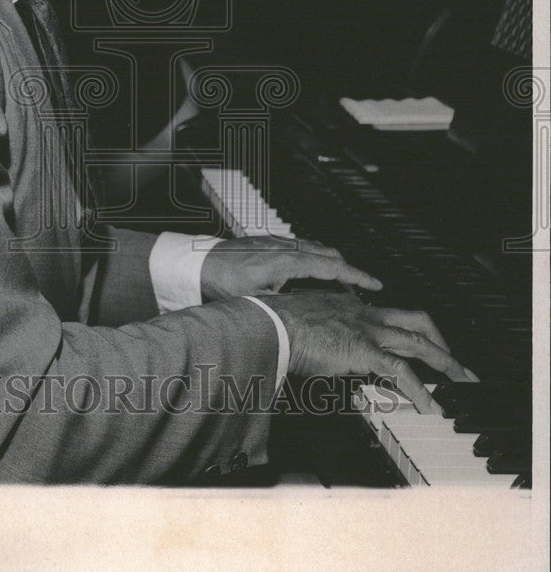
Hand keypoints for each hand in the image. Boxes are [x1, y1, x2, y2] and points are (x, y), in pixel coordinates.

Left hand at [201, 235, 382, 300]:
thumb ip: (281, 312)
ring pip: (315, 248)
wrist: (196, 263)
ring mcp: (277, 242)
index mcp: (286, 262)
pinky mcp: (268, 242)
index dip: (356, 276)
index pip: (332, 266)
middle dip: (349, 269)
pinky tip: (311, 274)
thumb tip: (303, 329)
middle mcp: (285, 247)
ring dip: (332, 263)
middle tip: (364, 287)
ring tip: (342, 283)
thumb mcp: (254, 303)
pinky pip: (301, 246)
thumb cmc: (221, 283)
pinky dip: (315, 258)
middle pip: (328, 254)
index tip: (375, 285)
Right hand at [262, 291, 478, 413]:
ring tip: (462, 381)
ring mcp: (366, 330)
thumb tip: (322, 358)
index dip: (407, 330)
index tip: (417, 343)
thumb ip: (321, 339)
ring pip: (418, 341)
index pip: (388, 315)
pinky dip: (420, 390)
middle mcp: (363, 314)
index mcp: (349, 307)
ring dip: (445, 362)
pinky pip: (401, 371)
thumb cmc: (277, 326)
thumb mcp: (305, 328)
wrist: (271, 324)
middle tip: (457, 363)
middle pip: (415, 321)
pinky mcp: (363, 349)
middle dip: (441, 342)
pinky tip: (432, 406)